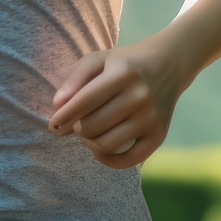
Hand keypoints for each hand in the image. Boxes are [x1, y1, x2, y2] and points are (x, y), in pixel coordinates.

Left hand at [48, 42, 184, 168]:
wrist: (168, 66)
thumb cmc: (124, 64)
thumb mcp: (99, 60)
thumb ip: (75, 79)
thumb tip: (57, 106)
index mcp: (123, 73)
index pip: (85, 101)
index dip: (64, 116)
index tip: (52, 124)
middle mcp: (140, 96)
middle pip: (93, 125)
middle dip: (77, 128)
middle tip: (76, 124)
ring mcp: (151, 118)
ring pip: (107, 144)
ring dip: (89, 143)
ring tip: (88, 133)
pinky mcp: (159, 135)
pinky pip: (128, 160)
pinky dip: (108, 160)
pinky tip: (99, 150)